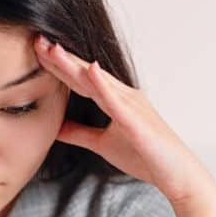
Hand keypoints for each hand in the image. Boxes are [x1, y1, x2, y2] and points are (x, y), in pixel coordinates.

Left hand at [34, 34, 211, 205]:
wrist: (179, 176)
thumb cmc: (146, 157)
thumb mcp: (102, 144)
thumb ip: (79, 133)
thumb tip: (54, 127)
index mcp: (115, 100)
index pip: (80, 79)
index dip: (58, 65)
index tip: (36, 51)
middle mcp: (124, 96)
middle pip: (85, 74)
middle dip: (60, 58)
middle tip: (36, 40)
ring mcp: (132, 106)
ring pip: (98, 82)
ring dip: (75, 64)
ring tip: (54, 48)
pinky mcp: (138, 122)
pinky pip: (117, 102)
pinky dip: (102, 85)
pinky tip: (90, 69)